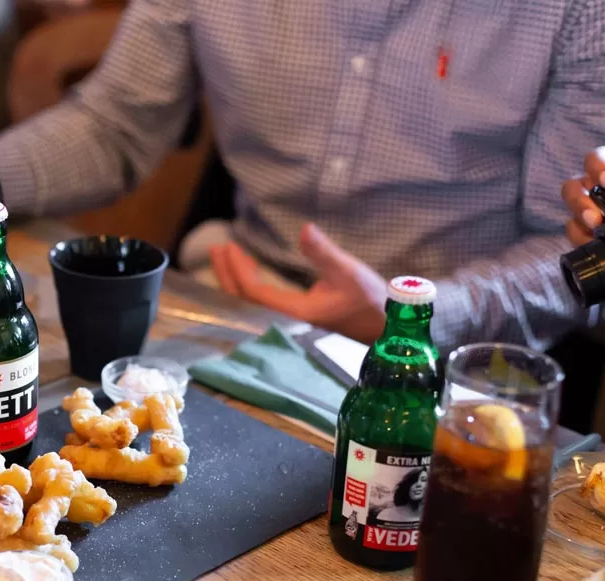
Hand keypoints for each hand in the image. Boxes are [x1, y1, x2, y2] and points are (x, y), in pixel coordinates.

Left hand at [210, 223, 387, 342]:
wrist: (388, 328)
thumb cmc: (371, 301)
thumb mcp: (349, 272)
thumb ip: (324, 252)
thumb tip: (305, 229)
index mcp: (295, 312)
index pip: (253, 292)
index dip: (238, 270)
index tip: (229, 246)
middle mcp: (287, 322)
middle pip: (245, 302)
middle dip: (227, 275)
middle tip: (216, 249)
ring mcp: (290, 324)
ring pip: (251, 306)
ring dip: (235, 282)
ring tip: (225, 258)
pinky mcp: (296, 322)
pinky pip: (261, 306)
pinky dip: (248, 289)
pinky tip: (248, 275)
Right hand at [561, 146, 604, 248]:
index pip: (597, 159)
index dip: (597, 169)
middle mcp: (602, 188)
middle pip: (574, 189)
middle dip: (580, 202)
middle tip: (595, 216)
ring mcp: (598, 212)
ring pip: (572, 215)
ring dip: (580, 224)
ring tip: (597, 230)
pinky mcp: (598, 235)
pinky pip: (580, 239)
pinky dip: (584, 242)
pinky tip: (598, 244)